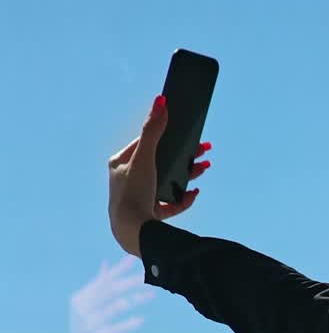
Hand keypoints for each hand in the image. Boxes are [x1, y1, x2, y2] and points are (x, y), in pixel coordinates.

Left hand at [107, 95, 212, 256]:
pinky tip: (194, 193)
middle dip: (184, 155)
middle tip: (205, 148)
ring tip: (205, 168)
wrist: (133, 231)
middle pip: (161, 161)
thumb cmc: (133, 193)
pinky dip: (184, 198)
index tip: (186, 133)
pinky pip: (170, 204)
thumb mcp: (145, 157)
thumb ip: (153, 130)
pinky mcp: (150, 215)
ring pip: (168, 181)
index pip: (145, 143)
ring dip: (187, 173)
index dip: (167, 136)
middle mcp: (127, 180)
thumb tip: (161, 101)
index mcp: (120, 164)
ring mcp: (139, 198)